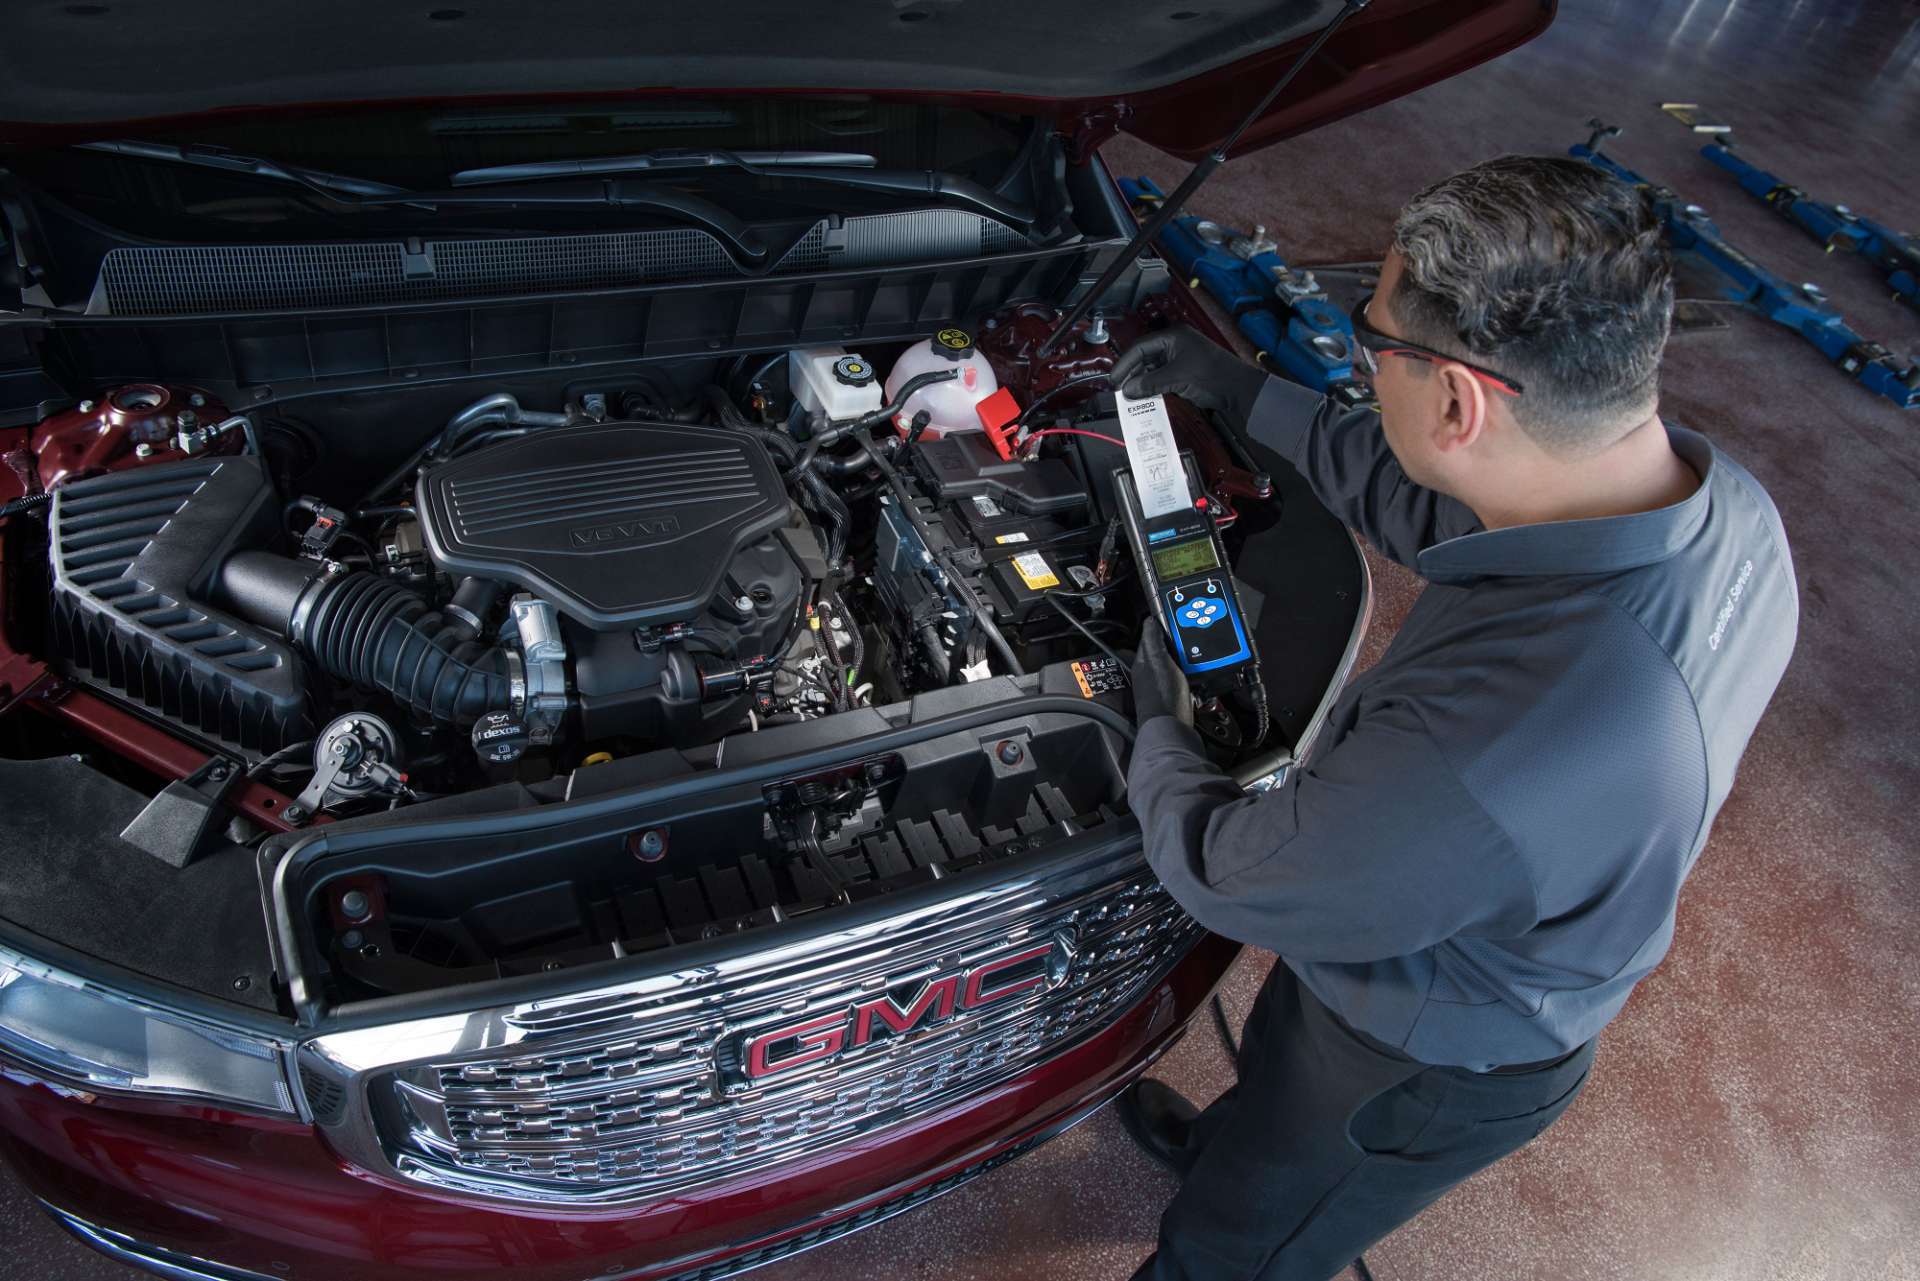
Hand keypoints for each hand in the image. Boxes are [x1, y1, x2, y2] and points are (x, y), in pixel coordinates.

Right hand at [1109, 326, 1268, 429]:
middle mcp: (1174, 343)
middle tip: (1119, 388)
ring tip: (1130, 394)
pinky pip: (1160, 376)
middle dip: (1131, 373)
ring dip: (1140, 381)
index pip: (1140, 347)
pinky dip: (1151, 385)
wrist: (1238, 389)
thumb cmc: (1214, 374)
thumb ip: (1151, 383)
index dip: (1125, 363)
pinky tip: (1144, 395)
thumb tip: (1129, 389)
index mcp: (1173, 336)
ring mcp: (1178, 357)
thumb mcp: (1178, 377)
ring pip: (1151, 368)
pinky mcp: (1182, 371)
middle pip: (1144, 357)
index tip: (1114, 378)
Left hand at [1131, 619, 1192, 728]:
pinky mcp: (1173, 695)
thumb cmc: (1163, 697)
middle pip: (1163, 649)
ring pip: (1173, 662)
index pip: (1150, 636)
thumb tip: (1149, 620)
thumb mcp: (1158, 662)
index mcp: (1143, 661)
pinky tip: (1197, 670)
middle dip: (1175, 641)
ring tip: (1197, 650)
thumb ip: (1153, 641)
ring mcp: (1161, 684)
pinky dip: (1190, 671)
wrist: (1171, 729)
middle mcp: (1149, 672)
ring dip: (1184, 656)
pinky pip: (1182, 676)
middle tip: (1190, 634)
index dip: (1162, 625)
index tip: (1175, 616)